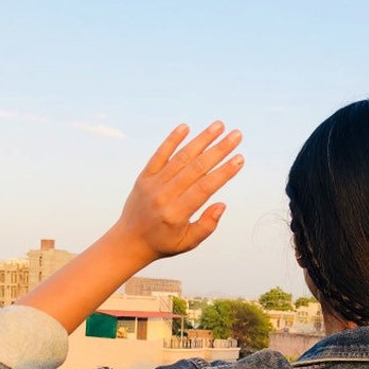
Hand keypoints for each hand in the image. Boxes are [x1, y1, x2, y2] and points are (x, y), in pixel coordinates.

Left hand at [116, 121, 243, 263]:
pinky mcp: (144, 176)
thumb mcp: (188, 242)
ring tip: (219, 125)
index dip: (223, 172)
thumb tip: (222, 204)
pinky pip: (159, 155)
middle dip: (218, 150)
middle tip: (237, 135)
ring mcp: (152, 184)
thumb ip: (207, 226)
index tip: (239, 159)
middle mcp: (164, 196)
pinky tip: (186, 127)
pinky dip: (172, 140)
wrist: (129, 240)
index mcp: (176, 214)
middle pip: (196, 168)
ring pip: (180, 157)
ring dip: (201, 139)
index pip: (204, 188)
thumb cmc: (164, 243)